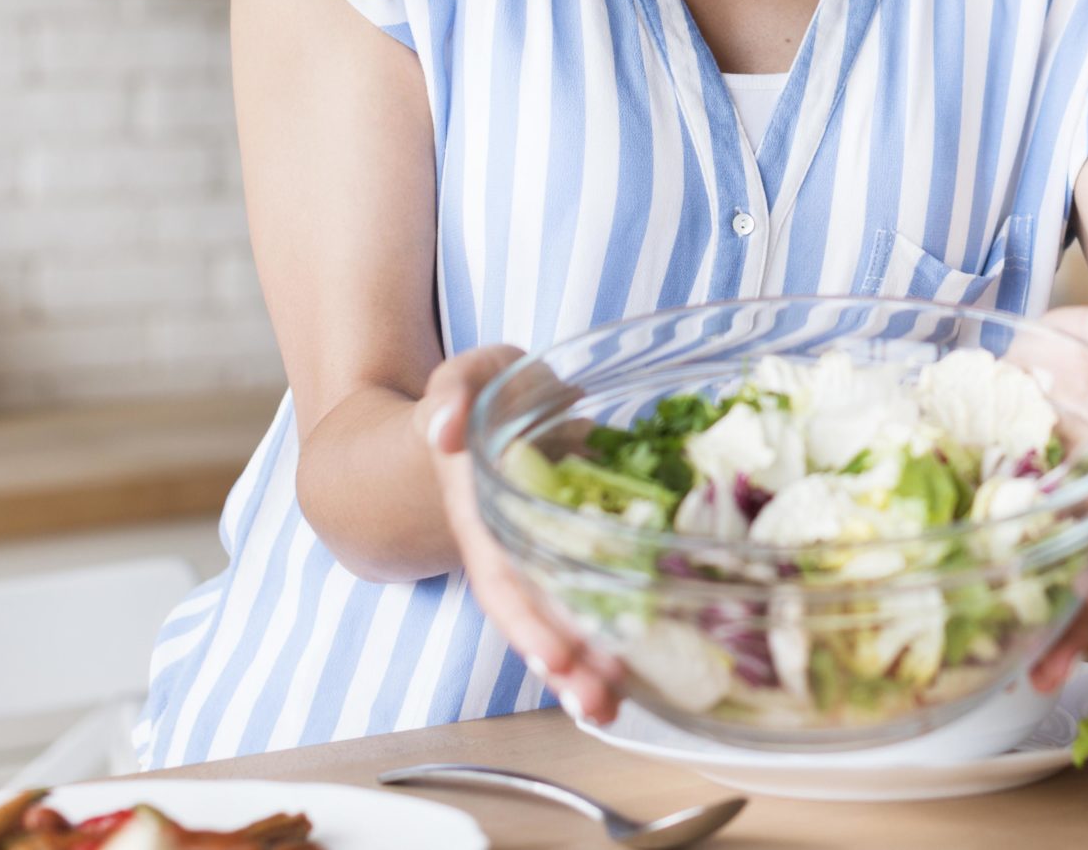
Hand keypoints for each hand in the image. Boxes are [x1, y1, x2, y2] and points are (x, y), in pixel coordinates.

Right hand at [419, 346, 626, 722]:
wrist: (477, 414)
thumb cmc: (477, 395)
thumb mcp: (464, 378)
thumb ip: (453, 393)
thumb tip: (447, 429)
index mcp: (482, 510)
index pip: (500, 574)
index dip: (526, 617)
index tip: (552, 656)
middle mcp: (507, 547)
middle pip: (531, 617)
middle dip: (563, 662)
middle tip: (600, 700)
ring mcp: (537, 560)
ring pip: (557, 623)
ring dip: (583, 669)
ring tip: (615, 708)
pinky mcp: (573, 558)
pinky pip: (587, 604)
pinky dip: (608, 640)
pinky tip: (640, 676)